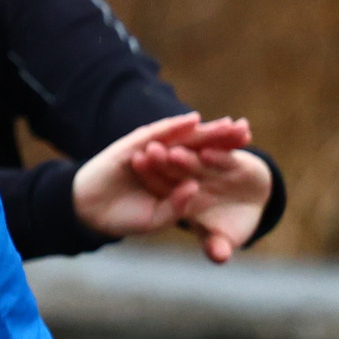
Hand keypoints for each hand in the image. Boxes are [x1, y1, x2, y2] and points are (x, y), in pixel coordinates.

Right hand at [74, 114, 267, 262]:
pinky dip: (174, 126)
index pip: (203, 164)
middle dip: (222, 138)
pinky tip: (194, 120)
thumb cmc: (123, 216)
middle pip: (198, 146)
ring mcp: (150, 151)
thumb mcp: (155, 218)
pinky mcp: (133, 146)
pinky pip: (156, 133)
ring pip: (182, 137)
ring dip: (205, 129)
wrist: (88, 211)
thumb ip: (175, 207)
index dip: (224, 158)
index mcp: (173, 178)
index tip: (250, 155)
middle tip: (246, 129)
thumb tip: (194, 188)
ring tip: (229, 123)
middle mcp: (164, 161)